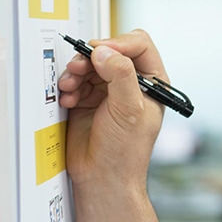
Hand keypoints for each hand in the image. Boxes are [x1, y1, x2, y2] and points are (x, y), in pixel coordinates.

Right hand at [57, 29, 166, 188]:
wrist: (102, 178)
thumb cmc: (125, 152)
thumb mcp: (129, 109)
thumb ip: (120, 76)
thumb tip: (105, 51)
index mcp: (152, 82)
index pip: (139, 45)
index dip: (119, 43)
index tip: (100, 51)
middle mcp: (131, 83)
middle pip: (110, 51)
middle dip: (91, 58)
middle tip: (78, 67)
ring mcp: (108, 91)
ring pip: (90, 64)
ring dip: (76, 72)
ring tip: (70, 87)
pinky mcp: (88, 100)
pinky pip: (76, 80)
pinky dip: (69, 86)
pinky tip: (68, 100)